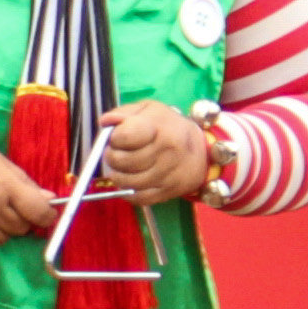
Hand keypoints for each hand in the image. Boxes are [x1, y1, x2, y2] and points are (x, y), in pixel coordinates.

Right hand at [0, 141, 53, 251]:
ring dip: (0, 231)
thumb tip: (49, 199)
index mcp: (4, 186)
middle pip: (20, 229)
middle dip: (19, 221)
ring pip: (1, 240)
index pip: (39, 212)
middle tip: (7, 210)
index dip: (46, 216)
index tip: (43, 215)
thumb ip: (24, 182)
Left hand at [98, 98, 214, 206]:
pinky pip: (138, 198)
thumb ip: (124, 113)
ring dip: (117, 176)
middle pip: (121, 161)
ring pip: (127, 182)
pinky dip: (127, 192)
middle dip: (111, 157)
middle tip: (116, 153)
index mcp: (159, 127)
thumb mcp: (148, 110)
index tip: (116, 137)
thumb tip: (105, 122)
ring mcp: (169, 174)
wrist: (202, 149)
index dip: (113, 138)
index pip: (123, 136)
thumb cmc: (167, 127)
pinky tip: (130, 180)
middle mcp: (167, 152)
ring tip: (122, 167)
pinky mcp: (170, 191)